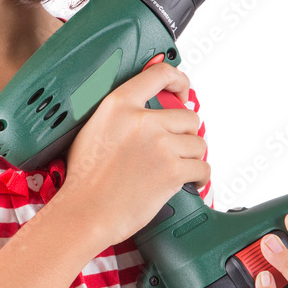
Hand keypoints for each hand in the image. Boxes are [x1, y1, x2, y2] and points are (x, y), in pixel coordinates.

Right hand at [61, 62, 209, 251]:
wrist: (86, 212)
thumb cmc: (85, 179)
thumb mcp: (92, 129)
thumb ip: (119, 114)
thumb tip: (143, 110)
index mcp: (119, 105)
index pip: (159, 75)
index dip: (178, 79)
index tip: (182, 89)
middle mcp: (142, 121)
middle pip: (187, 115)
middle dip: (184, 133)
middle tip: (172, 148)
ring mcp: (160, 145)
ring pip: (198, 143)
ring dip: (191, 156)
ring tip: (176, 167)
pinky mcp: (172, 170)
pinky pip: (202, 167)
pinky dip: (199, 177)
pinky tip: (189, 181)